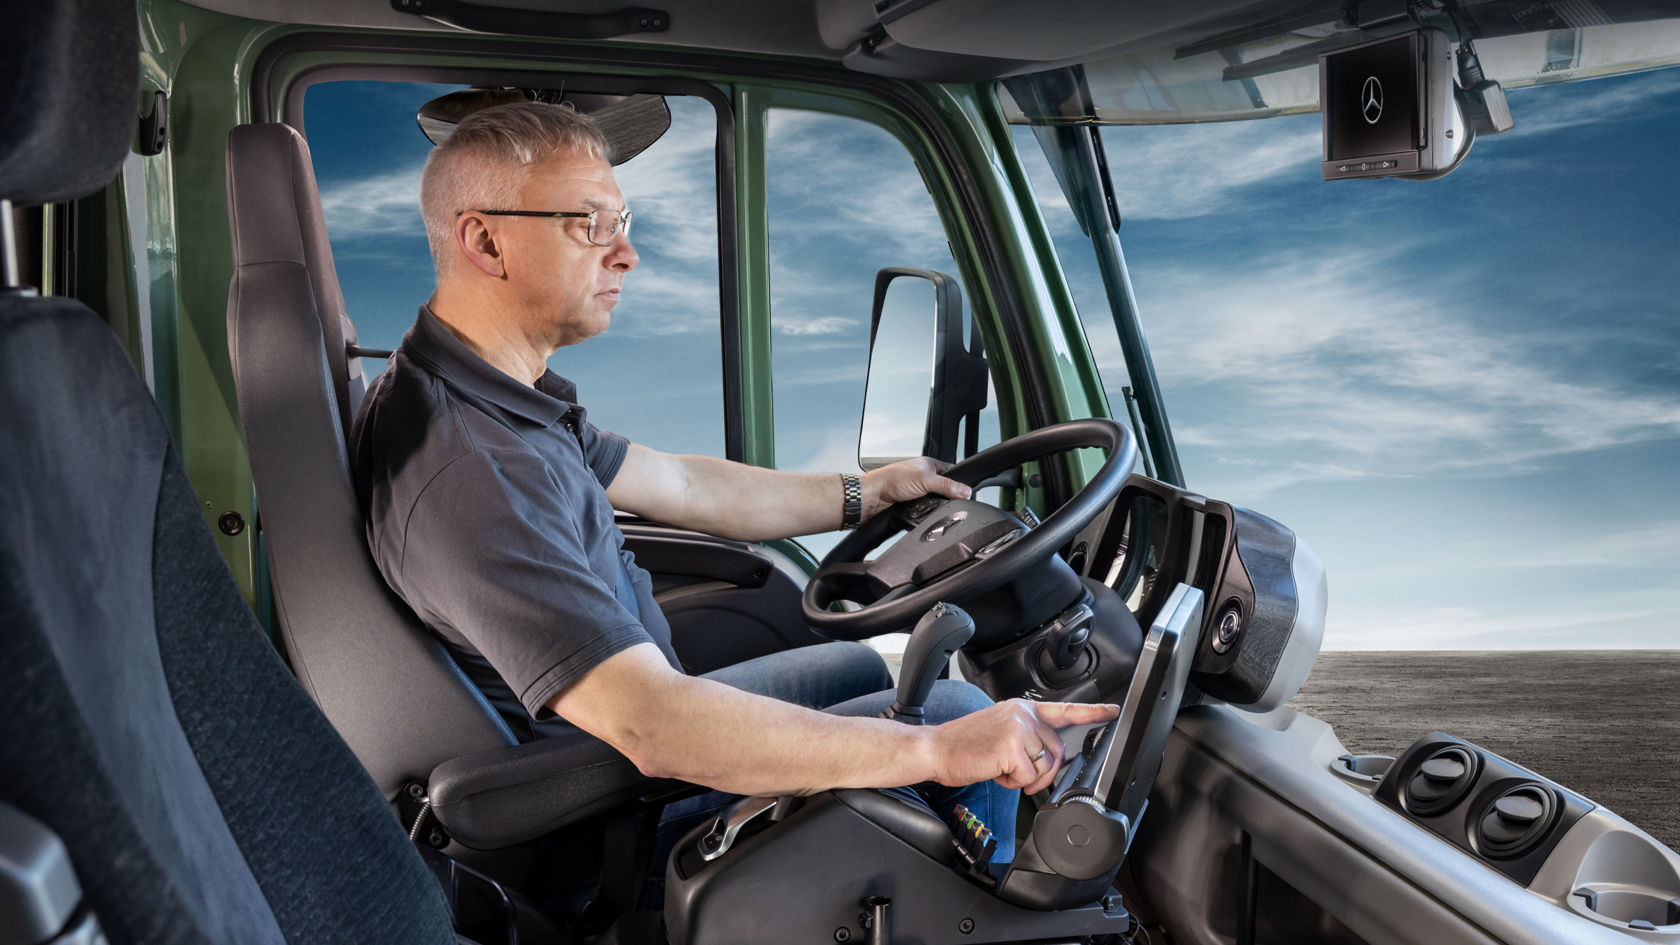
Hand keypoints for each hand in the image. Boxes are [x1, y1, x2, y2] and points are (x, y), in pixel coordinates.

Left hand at [861, 457, 970, 519]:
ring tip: (928, 505)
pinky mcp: (912, 504)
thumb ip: (947, 486)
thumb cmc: (891, 480)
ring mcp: (917, 491)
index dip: (958, 482)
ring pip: (935, 502)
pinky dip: (924, 512)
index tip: (965, 492)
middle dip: (944, 497)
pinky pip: (925, 510)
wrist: (873, 497)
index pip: (952, 472)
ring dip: (933, 506)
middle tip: (944, 500)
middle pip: (944, 489)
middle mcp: (923, 477)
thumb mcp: (925, 480)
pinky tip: (921, 511)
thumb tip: (966, 490)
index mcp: (929, 465)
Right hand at [926, 699, 1119, 794]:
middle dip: (1041, 771)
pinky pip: (1028, 778)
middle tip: (1014, 771)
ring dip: (1024, 779)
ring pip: (1044, 768)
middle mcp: (1023, 714)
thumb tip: (1049, 759)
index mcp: (1022, 709)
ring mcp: (1018, 729)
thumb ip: (1027, 737)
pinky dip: (1012, 783)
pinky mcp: (1011, 748)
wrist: (936, 749)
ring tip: (1000, 768)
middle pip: (1057, 752)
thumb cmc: (965, 745)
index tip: (1112, 712)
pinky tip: (994, 771)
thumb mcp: (1000, 732)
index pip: (1064, 710)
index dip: (1092, 713)